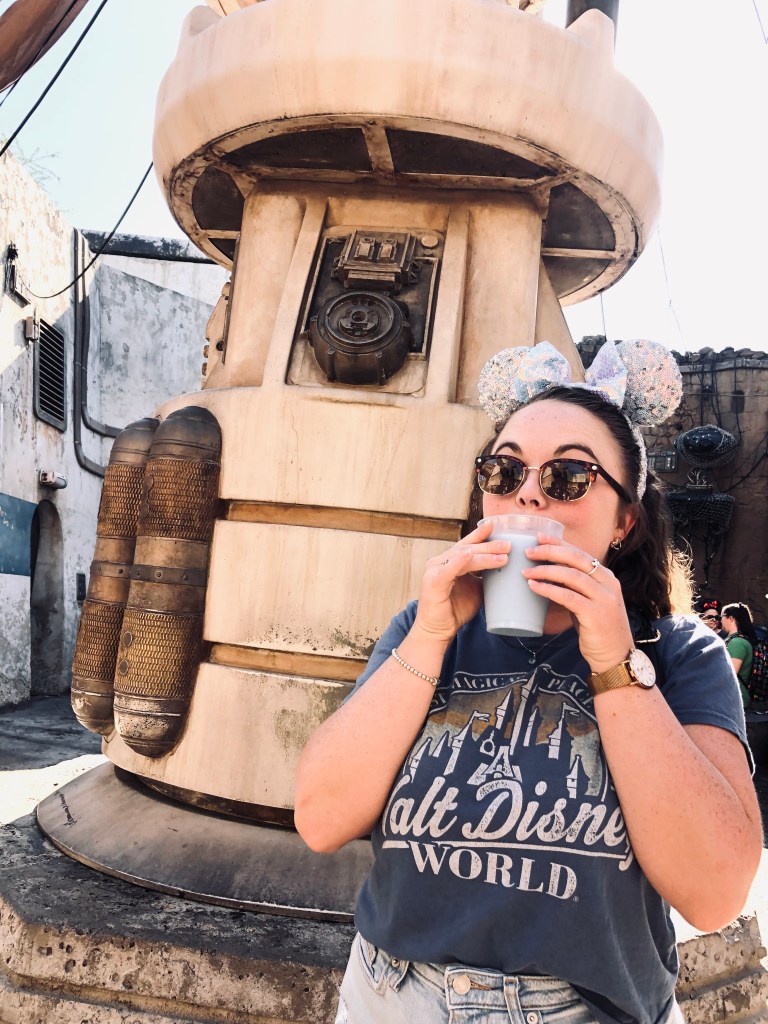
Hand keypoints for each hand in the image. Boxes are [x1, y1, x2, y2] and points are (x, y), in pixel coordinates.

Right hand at [413, 519, 511, 644]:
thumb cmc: (455, 609)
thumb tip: (507, 570)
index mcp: (450, 561)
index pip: (468, 544)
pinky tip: (469, 555)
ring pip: (462, 556)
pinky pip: (448, 569)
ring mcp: (435, 570)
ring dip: (483, 554)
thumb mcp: (476, 589)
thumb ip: (486, 577)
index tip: (497, 525)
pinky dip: (459, 561)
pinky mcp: (433, 581)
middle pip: (468, 548)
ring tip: (502, 554)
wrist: (438, 631)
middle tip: (508, 544)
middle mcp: (441, 561)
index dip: (482, 535)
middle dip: (489, 545)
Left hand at [522, 535, 633, 671]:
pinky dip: (549, 589)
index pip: (581, 553)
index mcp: (607, 577)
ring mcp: (604, 598)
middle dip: (551, 552)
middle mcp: (609, 583)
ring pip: (572, 576)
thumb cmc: (597, 629)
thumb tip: (546, 574)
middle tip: (529, 551)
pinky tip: (534, 587)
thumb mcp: (588, 602)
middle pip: (577, 559)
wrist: (615, 657)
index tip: (539, 537)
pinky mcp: (596, 614)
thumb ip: (574, 588)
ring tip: (526, 571)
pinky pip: (568, 597)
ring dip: (546, 571)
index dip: (559, 543)